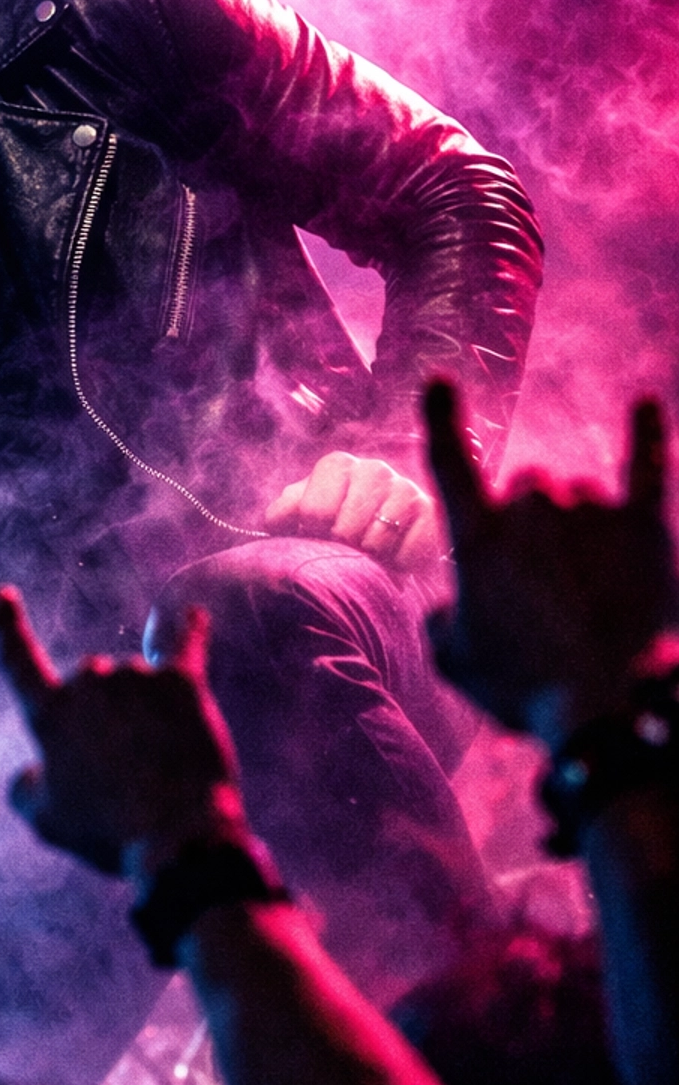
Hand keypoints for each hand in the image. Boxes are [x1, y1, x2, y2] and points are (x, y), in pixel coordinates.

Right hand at [0, 587, 246, 877]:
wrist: (179, 838)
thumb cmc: (109, 834)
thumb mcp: (47, 822)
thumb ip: (25, 788)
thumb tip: (32, 770)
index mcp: (50, 713)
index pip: (18, 659)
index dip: (7, 626)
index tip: (2, 594)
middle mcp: (89, 682)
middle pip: (93, 681)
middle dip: (106, 713)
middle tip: (125, 766)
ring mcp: (137, 676)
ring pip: (136, 680)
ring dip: (145, 708)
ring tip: (160, 758)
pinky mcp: (183, 681)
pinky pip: (186, 646)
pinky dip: (191, 631)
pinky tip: (196, 615)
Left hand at [264, 452, 442, 572]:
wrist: (392, 534)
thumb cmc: (339, 522)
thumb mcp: (306, 514)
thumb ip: (286, 511)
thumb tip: (274, 521)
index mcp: (337, 466)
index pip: (314, 510)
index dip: (314, 531)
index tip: (321, 533)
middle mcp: (373, 470)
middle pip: (346, 529)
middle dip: (343, 547)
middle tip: (349, 546)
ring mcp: (405, 489)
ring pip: (377, 541)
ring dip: (371, 556)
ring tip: (371, 550)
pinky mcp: (432, 513)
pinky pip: (409, 552)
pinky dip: (398, 563)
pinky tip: (395, 554)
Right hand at [424, 380, 678, 745]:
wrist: (611, 704)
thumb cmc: (526, 689)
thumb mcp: (455, 662)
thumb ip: (440, 622)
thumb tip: (447, 606)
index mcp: (478, 538)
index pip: (450, 464)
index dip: (442, 419)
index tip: (439, 379)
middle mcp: (532, 509)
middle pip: (528, 486)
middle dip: (533, 523)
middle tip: (547, 585)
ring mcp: (590, 511)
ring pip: (580, 494)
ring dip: (580, 523)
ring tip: (592, 588)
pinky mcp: (644, 525)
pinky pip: (644, 467)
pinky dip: (646, 434)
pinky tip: (646, 404)